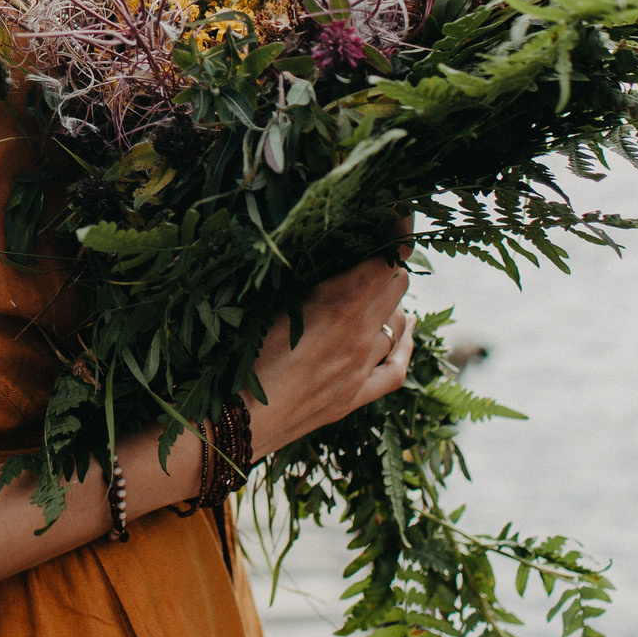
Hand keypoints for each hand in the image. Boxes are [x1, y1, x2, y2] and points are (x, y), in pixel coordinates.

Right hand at [247, 220, 413, 455]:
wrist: (231, 425)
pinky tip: (406, 327)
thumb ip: (300, 278)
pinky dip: (406, 342)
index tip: (398, 212)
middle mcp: (358, 337)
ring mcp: (360, 370)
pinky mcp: (355, 398)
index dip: (396, 232)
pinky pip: (397, 367)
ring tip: (377, 282)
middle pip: (396, 285)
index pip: (385, 259)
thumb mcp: (264, 302)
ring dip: (391, 297)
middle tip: (374, 243)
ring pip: (398, 321)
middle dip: (389, 260)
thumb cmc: (234, 359)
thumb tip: (317, 249)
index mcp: (337, 307)